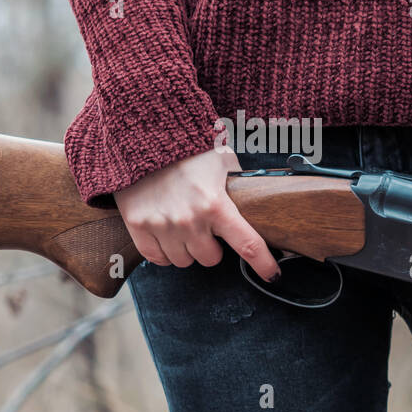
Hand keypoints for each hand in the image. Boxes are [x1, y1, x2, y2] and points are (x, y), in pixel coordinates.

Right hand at [115, 148, 281, 282]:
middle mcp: (190, 219)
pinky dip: (164, 252)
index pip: (247, 244)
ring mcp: (162, 225)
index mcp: (216, 204)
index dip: (263, 264)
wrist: (144, 136)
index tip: (272, 275)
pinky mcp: (138, 226)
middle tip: (207, 228)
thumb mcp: (222, 159)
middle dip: (212, 247)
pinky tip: (167, 234)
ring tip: (184, 227)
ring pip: (183, 261)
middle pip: (210, 259)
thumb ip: (238, 181)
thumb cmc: (187, 148)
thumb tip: (259, 195)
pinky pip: (158, 259)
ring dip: (187, 249)